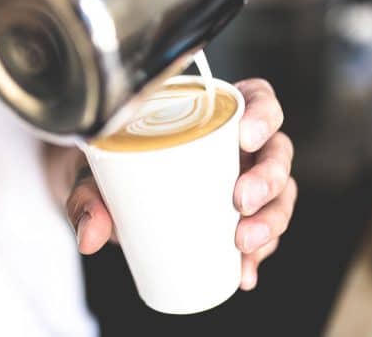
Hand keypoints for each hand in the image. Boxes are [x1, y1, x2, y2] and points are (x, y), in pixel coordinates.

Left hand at [67, 78, 296, 290]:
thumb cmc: (119, 170)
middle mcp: (242, 147)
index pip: (259, 99)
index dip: (264, 113)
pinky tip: (245, 273)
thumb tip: (90, 234)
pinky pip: (266, 234)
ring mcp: (248, 182)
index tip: (245, 136)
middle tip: (239, 201)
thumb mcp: (101, 175)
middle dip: (268, 178)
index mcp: (218, 116)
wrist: (114, 201)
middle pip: (279, 151)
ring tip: (243, 243)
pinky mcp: (245, 218)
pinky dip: (258, 255)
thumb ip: (89, 198)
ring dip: (271, 219)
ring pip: (282, 194)